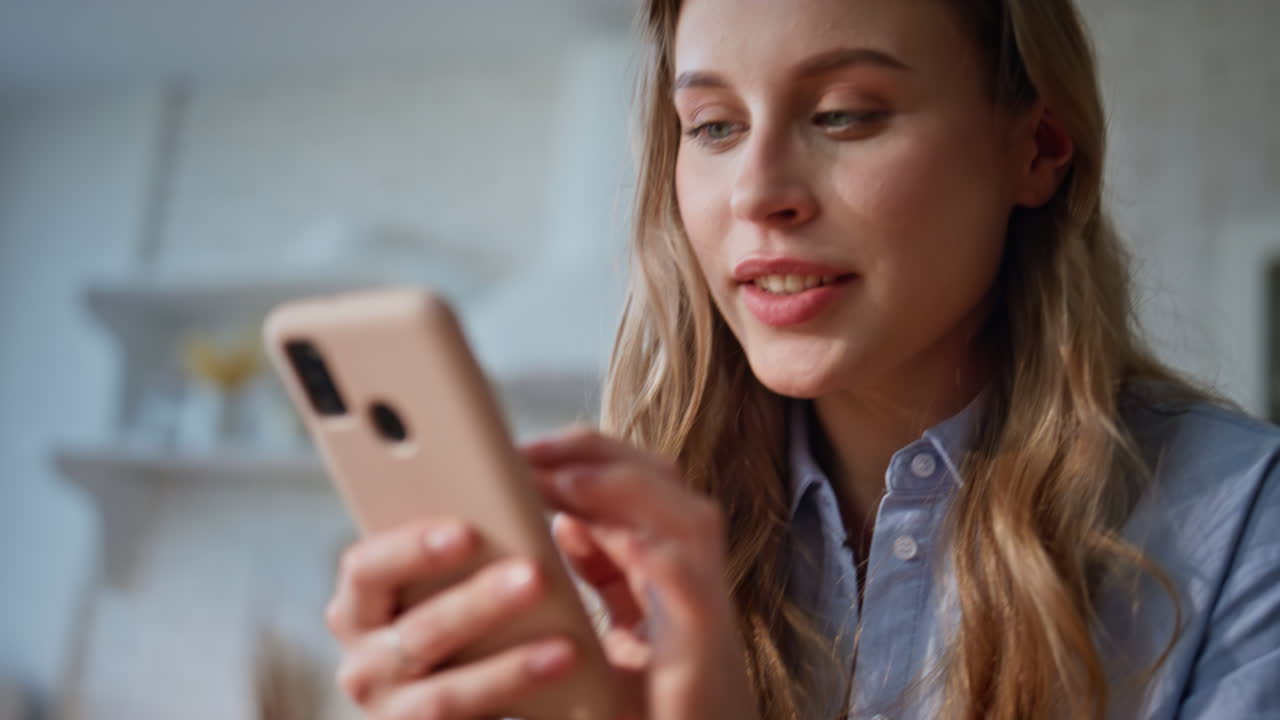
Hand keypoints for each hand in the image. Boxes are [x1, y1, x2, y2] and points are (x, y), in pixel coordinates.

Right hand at [325, 518, 577, 717]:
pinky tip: (559, 678)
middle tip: (534, 575)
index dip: (411, 548)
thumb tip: (563, 524)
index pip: (366, 569)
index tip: (469, 530)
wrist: (471, 699)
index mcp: (362, 607)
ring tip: (565, 649)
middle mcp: (363, 663)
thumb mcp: (458, 585)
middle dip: (478, 605)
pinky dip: (516, 702)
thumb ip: (483, 551)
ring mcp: (391, 712)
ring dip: (508, 670)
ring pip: (445, 694)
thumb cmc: (463, 624)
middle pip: (416, 632)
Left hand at [524, 426, 758, 719]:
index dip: (577, 458)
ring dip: (623, 489)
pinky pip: (690, 587)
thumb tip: (563, 520)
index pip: (631, 481)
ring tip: (562, 480)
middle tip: (526, 452)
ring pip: (685, 518)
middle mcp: (693, 574)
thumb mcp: (614, 628)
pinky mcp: (704, 647)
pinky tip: (617, 541)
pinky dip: (664, 561)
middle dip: (593, 455)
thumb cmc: (652, 705)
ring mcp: (703, 606)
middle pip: (659, 479)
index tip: (518, 454)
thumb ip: (599, 571)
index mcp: (668, 564)